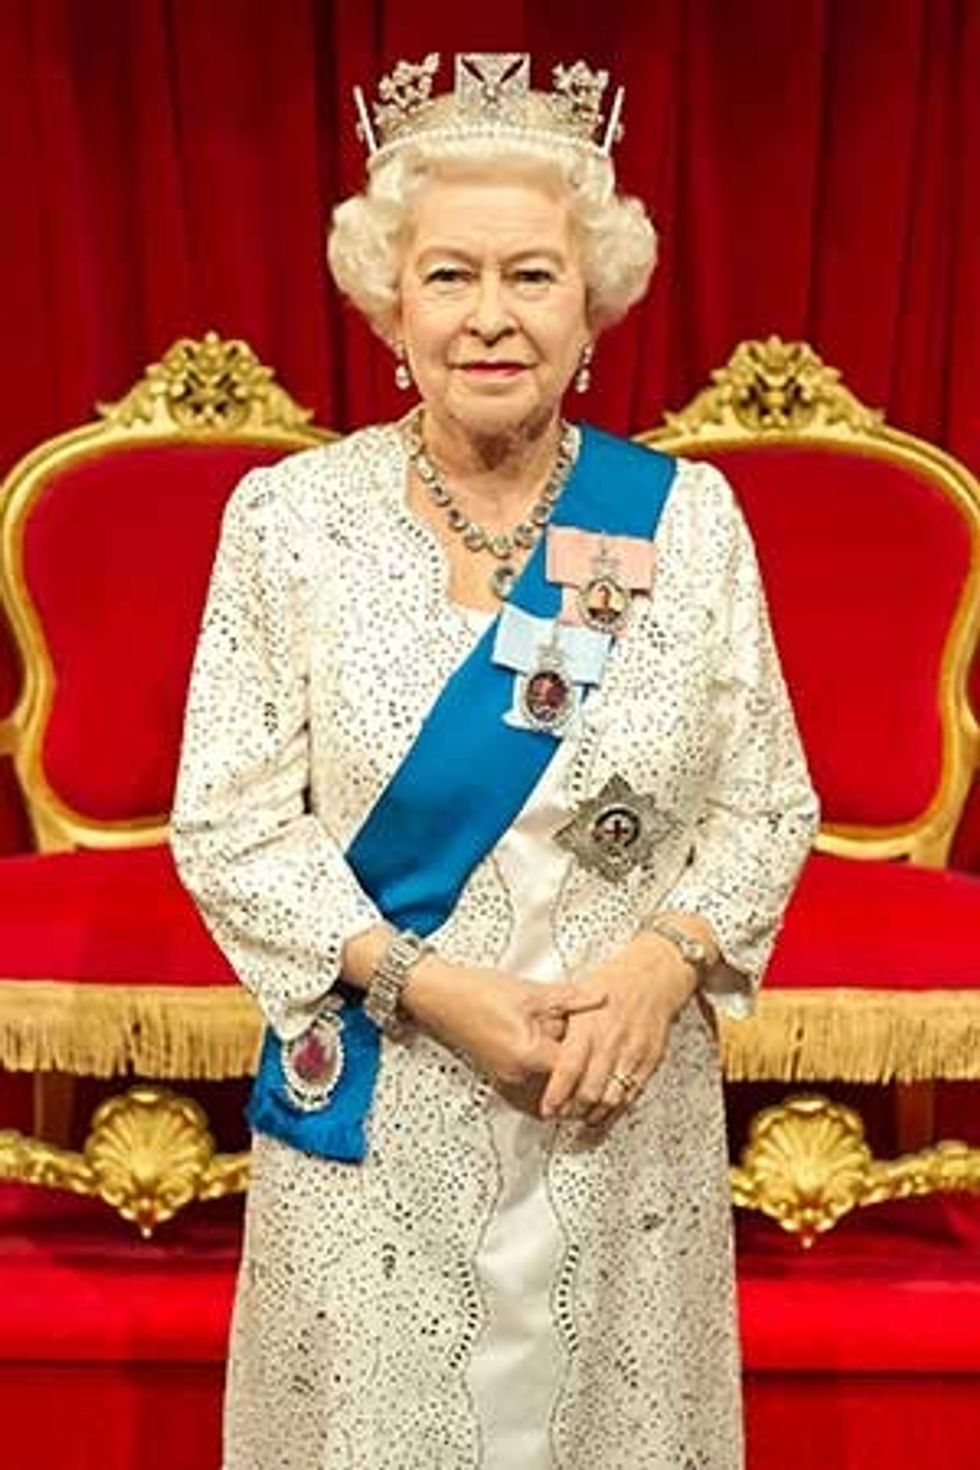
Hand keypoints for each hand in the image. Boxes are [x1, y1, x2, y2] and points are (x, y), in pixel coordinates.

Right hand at [401, 957, 606, 1093]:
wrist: (441, 997)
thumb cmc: (478, 993)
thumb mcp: (532, 992)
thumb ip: (572, 998)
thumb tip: (604, 996)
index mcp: (529, 1054)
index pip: (575, 1071)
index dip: (595, 1062)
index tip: (610, 1051)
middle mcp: (518, 1076)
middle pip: (566, 1092)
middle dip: (585, 1081)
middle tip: (604, 1065)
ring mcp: (508, 1082)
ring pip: (550, 1098)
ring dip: (568, 1087)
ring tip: (584, 1067)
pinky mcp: (502, 1079)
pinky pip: (534, 1096)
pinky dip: (550, 1088)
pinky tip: (557, 1067)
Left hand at [539, 932, 698, 1127]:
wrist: (656, 974)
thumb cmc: (617, 981)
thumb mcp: (580, 993)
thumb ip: (562, 1023)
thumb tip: (541, 1046)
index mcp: (590, 1025)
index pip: (569, 1069)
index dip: (557, 1094)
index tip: (548, 1108)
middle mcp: (612, 1040)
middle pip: (590, 1090)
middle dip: (572, 1110)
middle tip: (561, 1116)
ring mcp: (633, 1052)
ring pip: (611, 1097)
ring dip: (594, 1114)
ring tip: (581, 1119)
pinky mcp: (650, 1060)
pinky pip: (633, 1093)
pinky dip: (617, 1109)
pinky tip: (605, 1113)